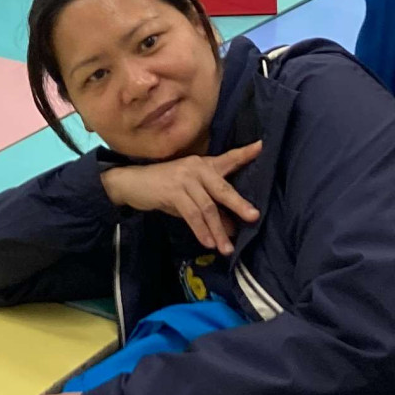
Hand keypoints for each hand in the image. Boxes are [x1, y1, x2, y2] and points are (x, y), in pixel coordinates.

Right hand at [101, 140, 263, 255]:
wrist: (133, 183)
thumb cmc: (165, 188)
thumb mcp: (191, 196)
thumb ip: (211, 209)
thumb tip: (231, 229)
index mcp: (203, 165)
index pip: (228, 159)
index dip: (245, 154)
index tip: (261, 146)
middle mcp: (197, 167)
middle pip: (222, 188)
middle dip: (239, 204)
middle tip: (253, 217)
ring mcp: (185, 178)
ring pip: (207, 207)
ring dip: (218, 230)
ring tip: (226, 248)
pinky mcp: (173, 191)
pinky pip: (191, 214)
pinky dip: (201, 230)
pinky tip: (207, 243)